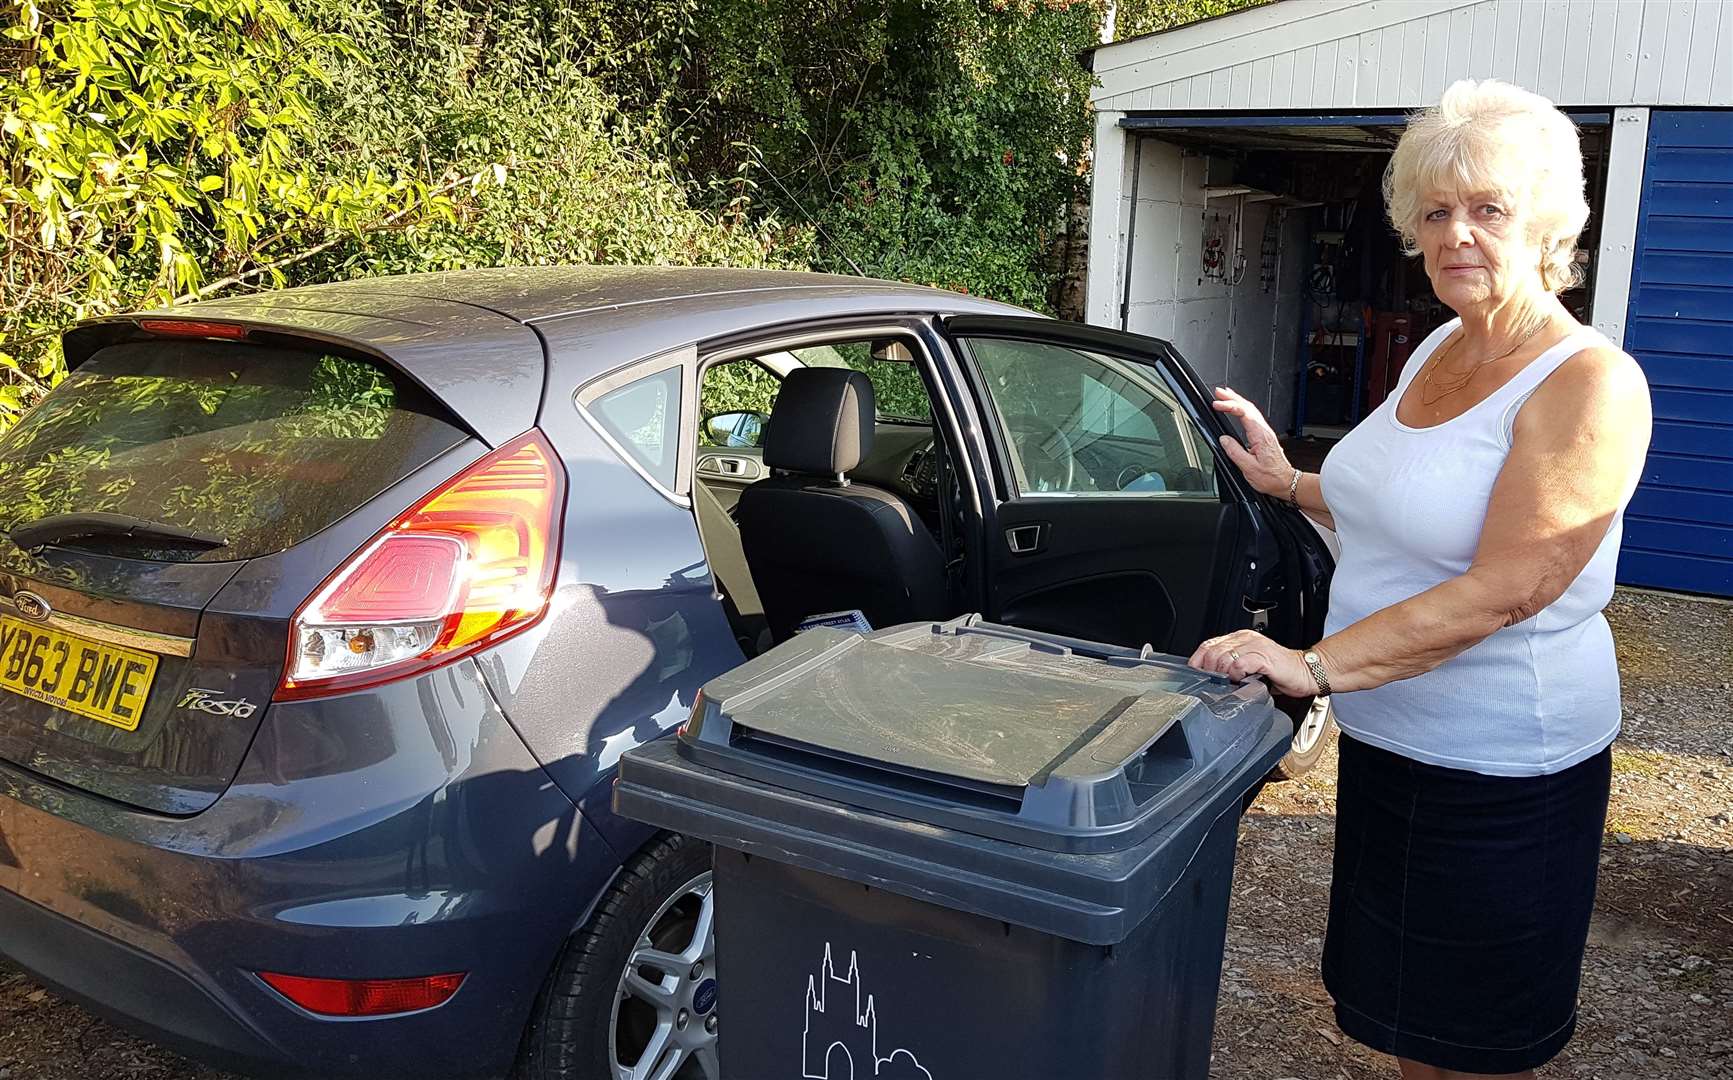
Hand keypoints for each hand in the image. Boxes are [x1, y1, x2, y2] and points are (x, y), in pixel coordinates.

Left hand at [1188, 630, 1315, 697]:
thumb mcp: (1249, 665)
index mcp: (1240, 638)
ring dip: (1222, 674)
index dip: (1198, 660)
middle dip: (1209, 671)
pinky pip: (1239, 664)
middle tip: (1215, 683)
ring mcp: (1255, 646)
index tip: (1195, 673)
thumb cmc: (1280, 672)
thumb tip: (1210, 677)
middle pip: (1212, 652)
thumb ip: (1231, 665)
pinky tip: (1241, 681)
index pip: (1209, 644)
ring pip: (1223, 658)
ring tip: (1230, 683)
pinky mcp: (1263, 656)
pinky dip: (1236, 675)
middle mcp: (1246, 638)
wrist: (1306, 673)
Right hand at [1212, 386, 1293, 497]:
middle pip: (1248, 407)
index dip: (1230, 405)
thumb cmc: (1271, 477)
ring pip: (1251, 411)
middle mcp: (1264, 431)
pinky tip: (1237, 410)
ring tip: (1225, 396)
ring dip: (1238, 401)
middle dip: (1232, 397)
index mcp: (1260, 436)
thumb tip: (1224, 439)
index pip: (1244, 413)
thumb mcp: (1249, 467)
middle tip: (1218, 392)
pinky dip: (1243, 410)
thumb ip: (1234, 451)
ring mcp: (1265, 432)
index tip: (1217, 404)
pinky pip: (1252, 417)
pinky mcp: (1264, 436)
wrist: (1286, 481)